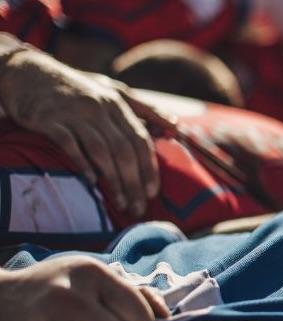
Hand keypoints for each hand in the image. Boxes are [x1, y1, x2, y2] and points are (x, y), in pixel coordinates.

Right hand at [0, 49, 159, 216]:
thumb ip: (144, 110)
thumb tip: (175, 126)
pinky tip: (92, 183)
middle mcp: (98, 107)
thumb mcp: (112, 91)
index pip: (140, 140)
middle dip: (134, 183)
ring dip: (113, 181)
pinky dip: (83, 164)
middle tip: (139, 207)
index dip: (149, 167)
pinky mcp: (49, 119)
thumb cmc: (77, 88)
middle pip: (123, 150)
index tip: (153, 192)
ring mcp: (73, 113)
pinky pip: (70, 145)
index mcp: (116, 103)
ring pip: (100, 151)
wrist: (29, 72)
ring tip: (121, 204)